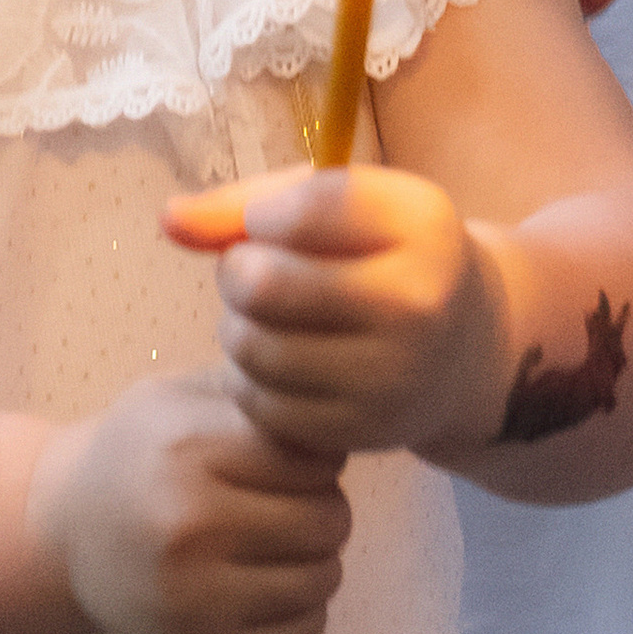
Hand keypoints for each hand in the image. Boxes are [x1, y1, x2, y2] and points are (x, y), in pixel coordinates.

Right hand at [27, 374, 350, 633]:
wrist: (63, 533)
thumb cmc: (138, 454)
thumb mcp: (178, 397)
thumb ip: (253, 396)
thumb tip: (326, 415)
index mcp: (187, 450)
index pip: (315, 461)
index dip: (320, 461)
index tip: (293, 466)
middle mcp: (187, 524)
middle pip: (326, 521)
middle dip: (324, 510)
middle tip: (294, 508)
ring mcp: (192, 595)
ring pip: (322, 580)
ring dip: (317, 562)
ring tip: (282, 548)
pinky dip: (303, 613)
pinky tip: (271, 589)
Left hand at [164, 167, 511, 465]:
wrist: (462, 350)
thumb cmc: (385, 258)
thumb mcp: (345, 206)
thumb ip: (251, 201)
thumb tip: (170, 220)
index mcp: (421, 227)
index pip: (301, 211)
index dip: (259, 214)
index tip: (268, 223)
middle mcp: (417, 304)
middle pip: (263, 284)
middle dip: (237, 272)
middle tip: (254, 274)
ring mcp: (392, 377)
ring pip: (252, 347)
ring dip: (237, 327)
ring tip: (264, 317)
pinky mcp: (361, 432)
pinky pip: (260, 402)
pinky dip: (250, 379)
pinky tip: (278, 361)